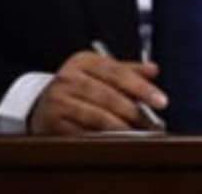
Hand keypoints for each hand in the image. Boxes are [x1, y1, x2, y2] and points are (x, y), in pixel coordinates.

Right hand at [28, 49, 166, 134]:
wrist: (41, 105)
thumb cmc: (78, 88)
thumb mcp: (99, 72)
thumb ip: (127, 71)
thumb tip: (154, 70)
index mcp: (83, 61)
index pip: (117, 72)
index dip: (140, 86)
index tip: (161, 100)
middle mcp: (68, 77)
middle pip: (107, 94)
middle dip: (133, 110)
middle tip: (152, 123)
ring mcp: (58, 101)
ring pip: (95, 115)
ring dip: (120, 127)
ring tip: (137, 134)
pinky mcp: (51, 123)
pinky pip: (82, 133)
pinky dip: (101, 138)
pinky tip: (115, 141)